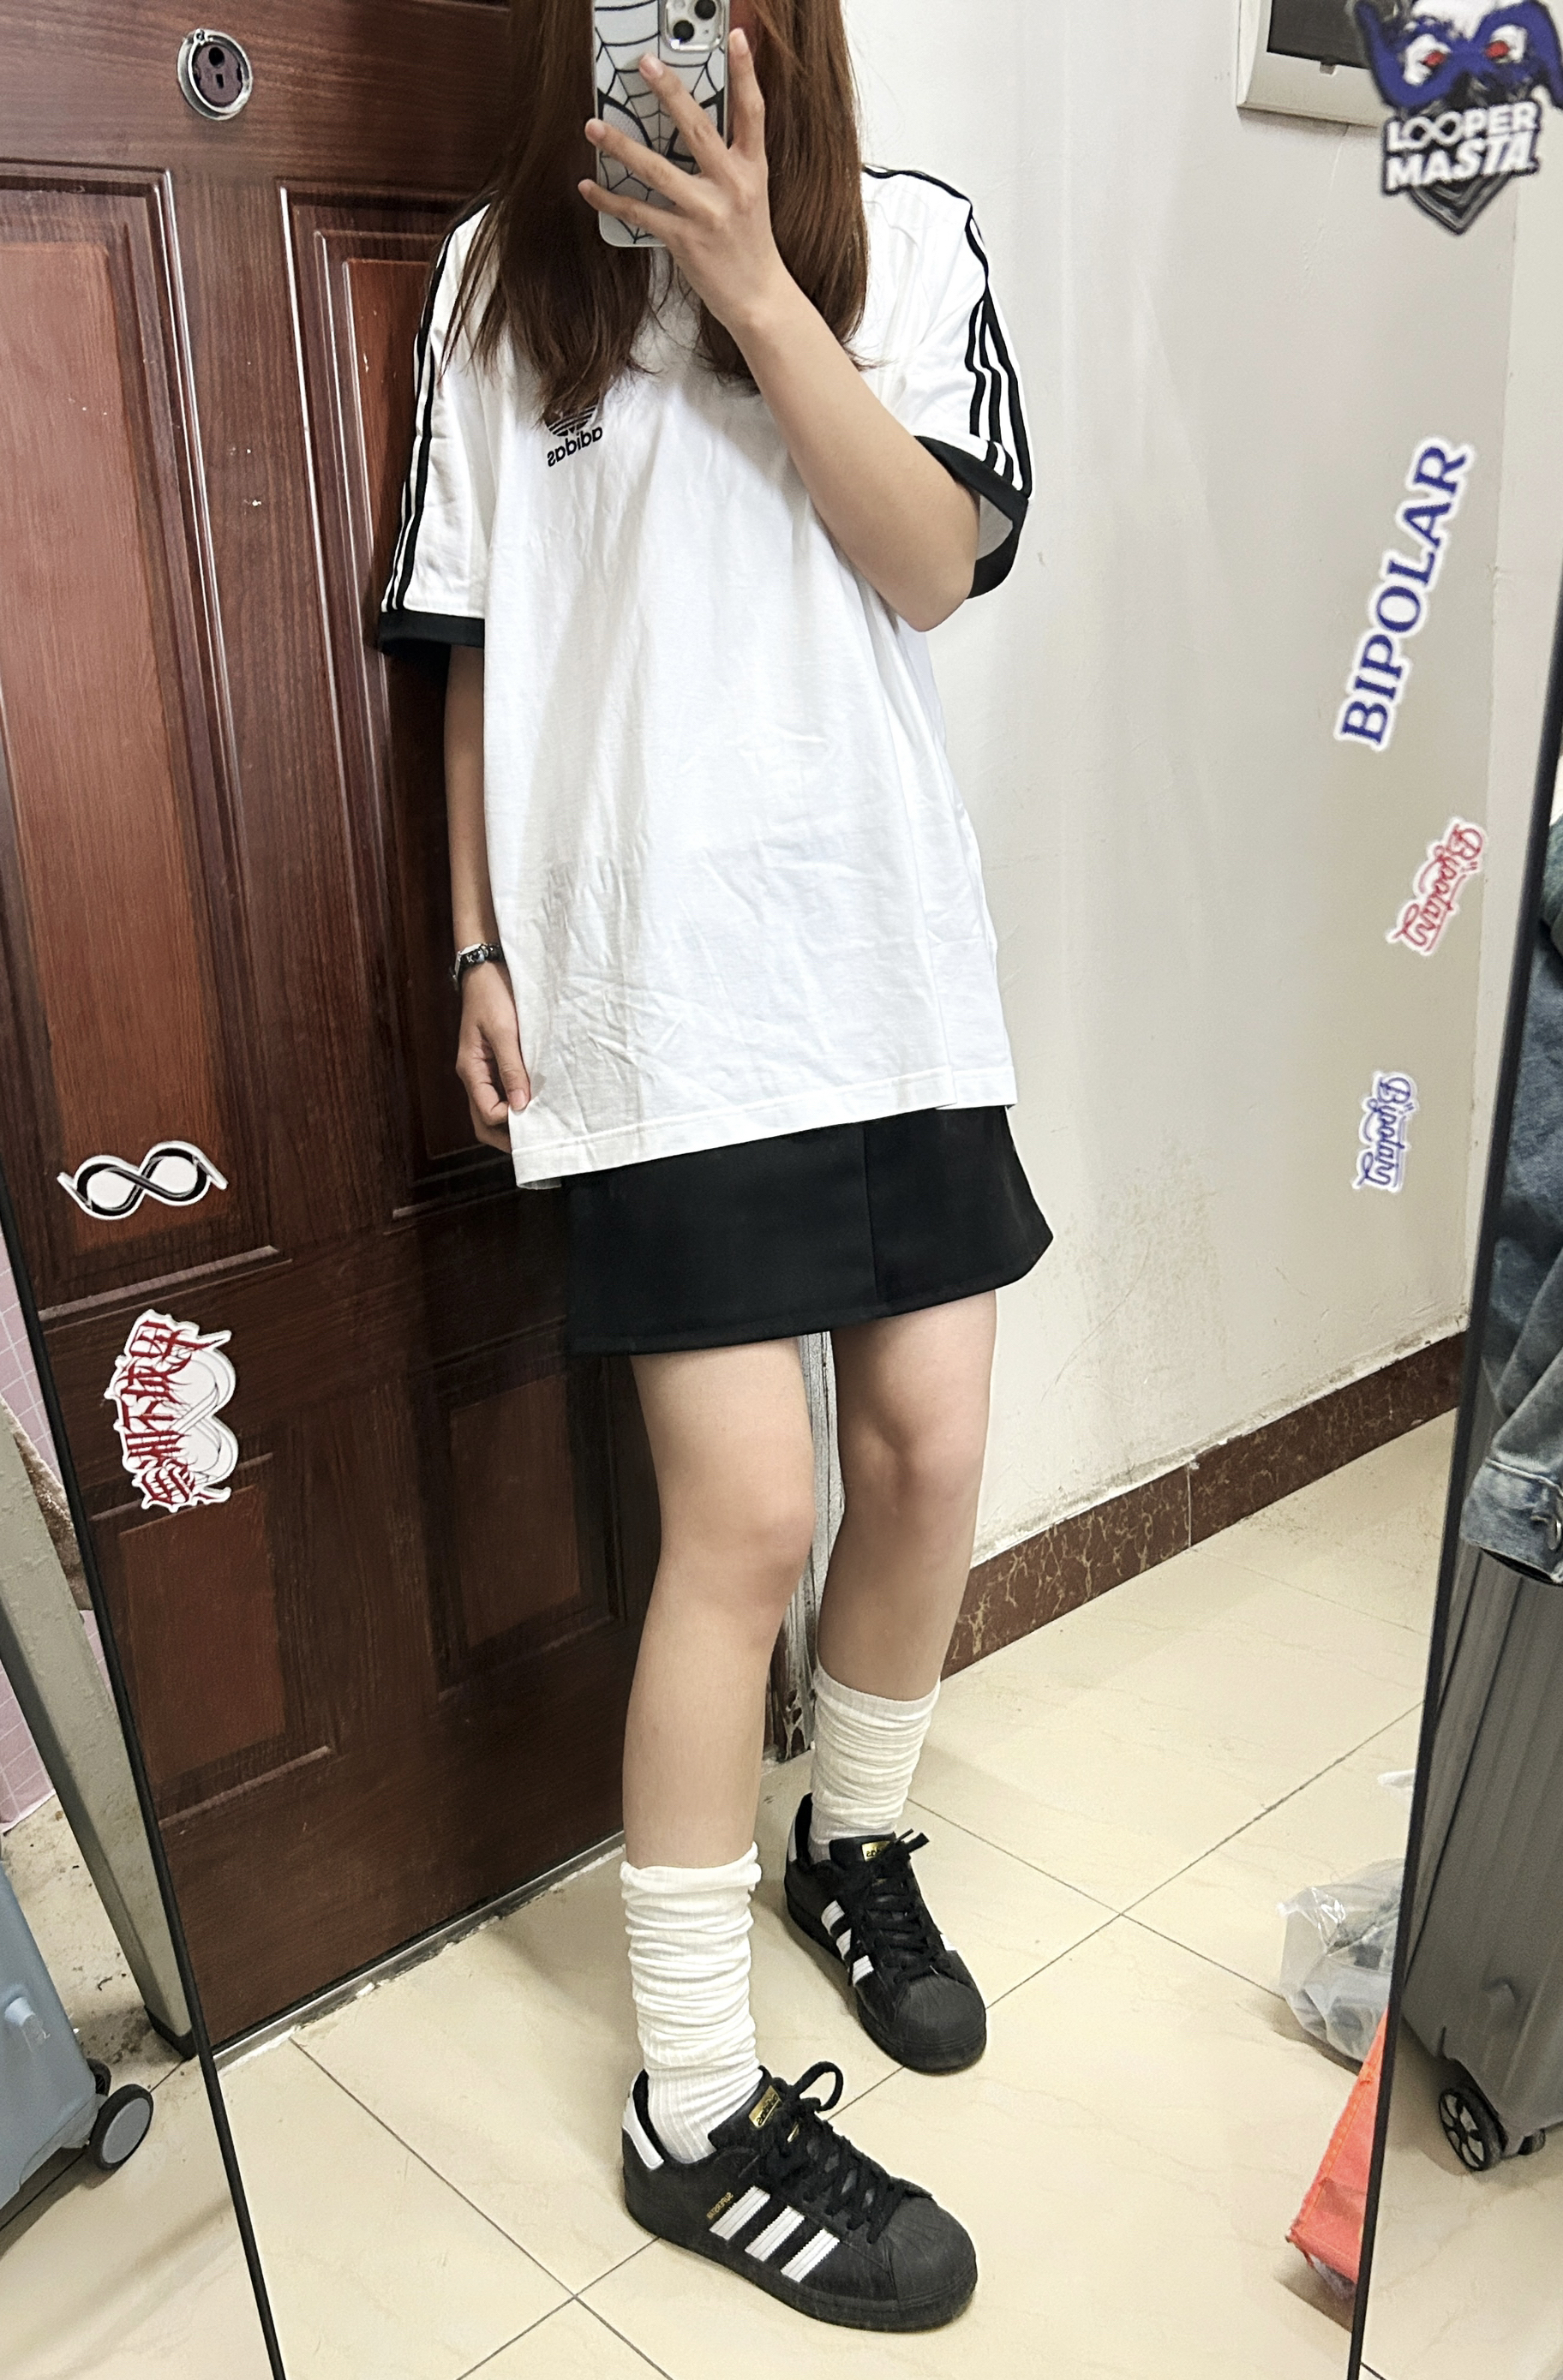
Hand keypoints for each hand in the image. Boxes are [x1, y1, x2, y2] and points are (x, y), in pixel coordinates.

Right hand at [456, 962, 530, 1151]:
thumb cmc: (492, 994)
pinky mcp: (494, 1061)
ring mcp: (483, 1069)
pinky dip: (515, 1101)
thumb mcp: (504, 1030)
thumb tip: (519, 1105)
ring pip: (492, 1108)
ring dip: (511, 1119)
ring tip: (539, 1122)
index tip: (535, 1118)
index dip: (509, 1122)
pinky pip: (501, 1090)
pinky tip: (535, 1099)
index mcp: (470, 1069)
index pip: (486, 1113)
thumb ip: (512, 1068)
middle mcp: (474, 1074)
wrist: (487, 967)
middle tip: (536, 1140)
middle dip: (506, 1135)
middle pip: (484, 1120)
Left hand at [579, 29, 790, 340]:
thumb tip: (699, 126)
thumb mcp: (752, 194)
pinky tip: (589, 187)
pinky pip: (641, 214)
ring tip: (594, 125)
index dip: (745, 72)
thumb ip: (731, 159)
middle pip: (697, 128)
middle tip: (644, 64)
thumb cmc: (750, 245)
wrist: (758, 298)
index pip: (753, 112)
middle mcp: (732, 185)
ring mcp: (707, 213)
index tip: (734, 37)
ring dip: (622, 145)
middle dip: (669, 91)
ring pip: (658, 170)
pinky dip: (611, 201)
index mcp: (752, 169)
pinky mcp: (685, 240)